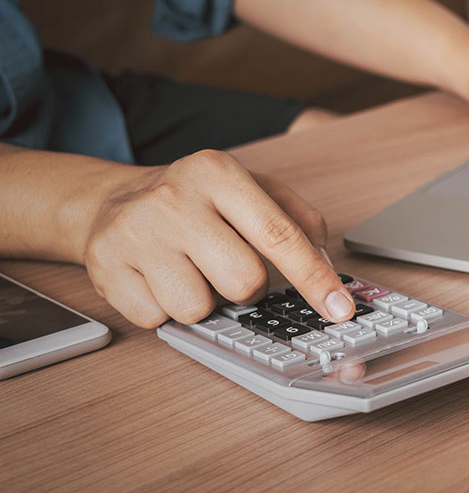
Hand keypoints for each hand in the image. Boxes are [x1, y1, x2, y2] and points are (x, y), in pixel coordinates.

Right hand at [81, 149, 354, 327]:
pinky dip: (165, 309)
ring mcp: (135, 233)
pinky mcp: (105, 267)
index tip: (339, 308)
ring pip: (198, 308)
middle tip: (228, 265)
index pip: (279, 234)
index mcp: (218, 173)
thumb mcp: (251, 189)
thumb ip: (298, 220)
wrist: (114, 202)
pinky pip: (157, 320)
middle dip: (247, 287)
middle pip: (244, 282)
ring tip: (189, 269)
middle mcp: (174, 198)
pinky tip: (158, 278)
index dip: (314, 278)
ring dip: (203, 300)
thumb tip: (325, 265)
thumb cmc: (196, 200)